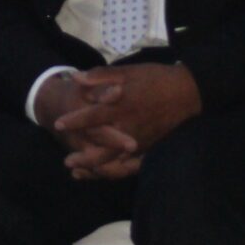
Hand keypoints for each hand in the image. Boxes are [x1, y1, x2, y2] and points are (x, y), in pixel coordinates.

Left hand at [53, 63, 202, 180]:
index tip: (58, 125)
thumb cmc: (155, 78)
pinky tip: (105, 174)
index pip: (92, 117)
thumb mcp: (128, 71)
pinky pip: (130, 165)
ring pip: (115, 161)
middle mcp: (128, 127)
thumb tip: (76, 78)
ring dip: (96, 168)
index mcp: (121, 106)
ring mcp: (140, 140)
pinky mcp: (149, 147)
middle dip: (84, 157)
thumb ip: (101, 76)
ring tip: (80, 173)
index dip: (74, 121)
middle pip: (102, 148)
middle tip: (66, 162)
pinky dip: (115, 171)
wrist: (186, 92)